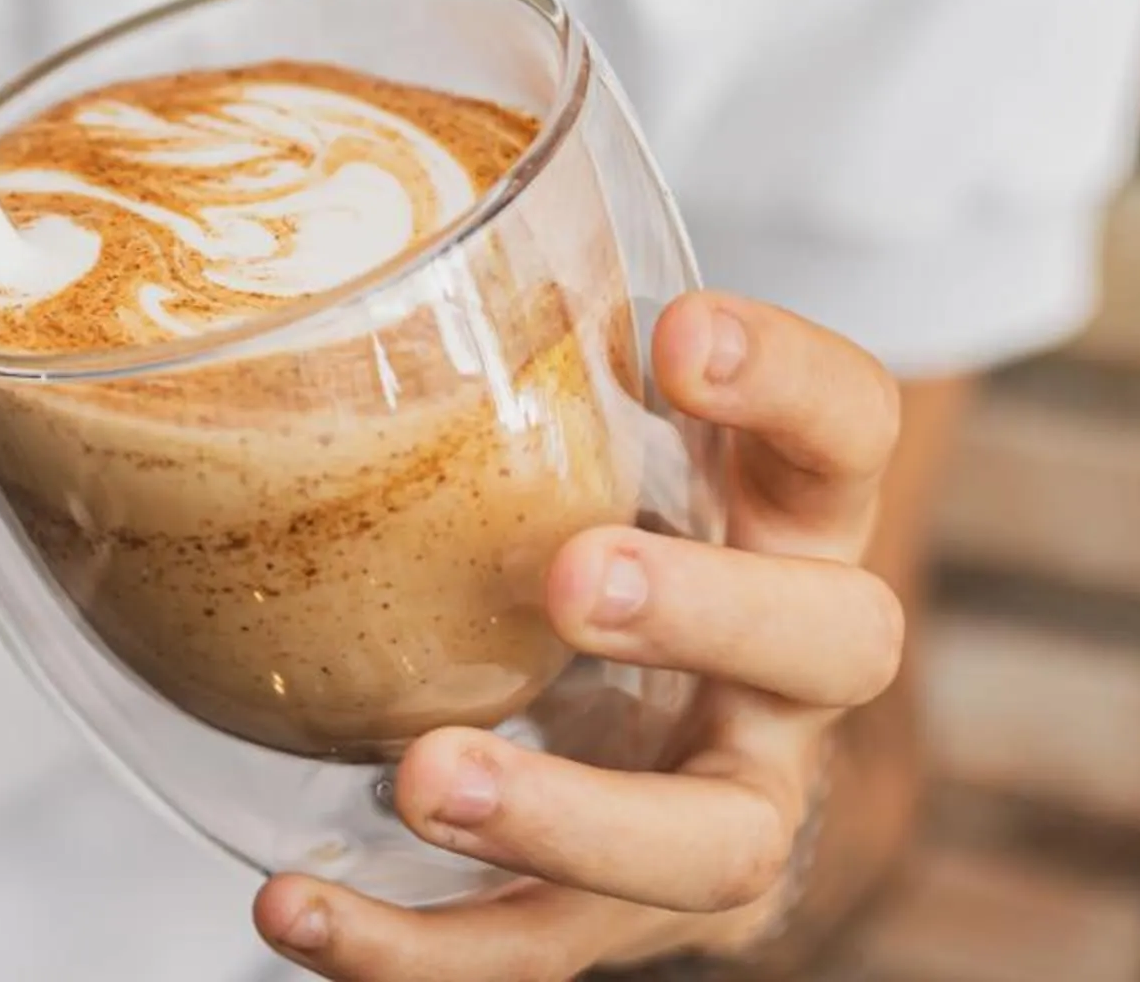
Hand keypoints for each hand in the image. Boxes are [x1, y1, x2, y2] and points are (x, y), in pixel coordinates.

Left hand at [253, 292, 906, 979]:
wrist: (617, 686)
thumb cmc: (569, 500)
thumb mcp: (566, 418)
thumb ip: (512, 343)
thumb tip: (339, 231)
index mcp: (790, 513)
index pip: (846, 427)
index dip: (785, 376)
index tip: (671, 333)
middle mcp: (791, 670)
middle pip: (836, 647)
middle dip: (713, 612)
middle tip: (575, 578)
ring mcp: (724, 802)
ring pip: (709, 849)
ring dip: (567, 820)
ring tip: (425, 777)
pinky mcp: (622, 912)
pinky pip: (533, 951)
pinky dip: (413, 949)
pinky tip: (293, 909)